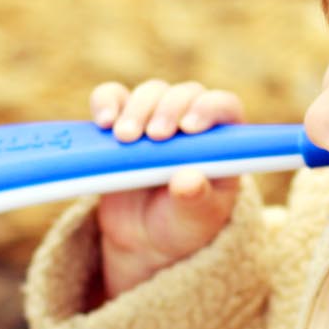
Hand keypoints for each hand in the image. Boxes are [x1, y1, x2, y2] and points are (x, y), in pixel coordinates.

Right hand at [89, 79, 245, 301]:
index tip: (189, 128)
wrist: (146, 236)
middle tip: (155, 137)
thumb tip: (189, 180)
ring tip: (125, 138)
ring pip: (150, 92)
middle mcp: (191, 119)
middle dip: (168, 110)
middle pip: (184, 94)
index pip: (224, 107)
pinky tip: (104, 122)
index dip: (209, 109)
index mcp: (221, 138)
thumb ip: (196, 199)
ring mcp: (155, 116)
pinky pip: (112, 98)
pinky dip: (106, 102)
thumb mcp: (195, 219)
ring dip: (137, 110)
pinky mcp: (122, 120)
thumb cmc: (183, 223)